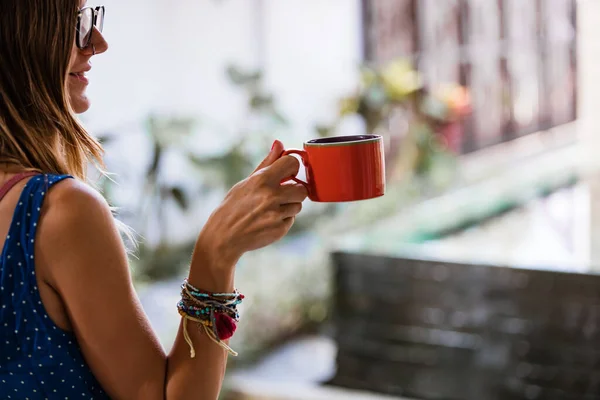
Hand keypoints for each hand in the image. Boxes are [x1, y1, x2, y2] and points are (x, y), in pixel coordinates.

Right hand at [198, 140, 307, 267]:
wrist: (224, 236)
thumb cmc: (234, 206)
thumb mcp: (247, 182)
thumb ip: (267, 164)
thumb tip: (279, 143)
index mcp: (262, 180)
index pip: (292, 162)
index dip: (292, 167)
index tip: (287, 173)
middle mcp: (271, 196)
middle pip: (302, 189)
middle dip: (294, 191)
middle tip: (282, 194)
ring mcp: (276, 214)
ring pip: (298, 205)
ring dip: (288, 206)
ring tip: (270, 209)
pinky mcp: (280, 229)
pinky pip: (291, 219)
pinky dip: (283, 219)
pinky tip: (267, 220)